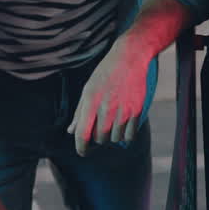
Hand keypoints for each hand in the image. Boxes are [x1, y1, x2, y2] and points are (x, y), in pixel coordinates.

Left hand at [68, 41, 149, 155]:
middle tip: (99, 129)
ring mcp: (123, 110)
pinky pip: (129, 136)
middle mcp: (107, 107)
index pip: (83, 134)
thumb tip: (71, 131)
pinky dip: (125, 136)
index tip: (82, 151)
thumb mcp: (88, 89)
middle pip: (99, 139)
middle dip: (97, 139)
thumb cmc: (105, 73)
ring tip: (112, 124)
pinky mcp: (136, 111)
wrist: (130, 58)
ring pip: (114, 139)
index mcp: (91, 101)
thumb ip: (79, 112)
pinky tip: (123, 127)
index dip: (81, 147)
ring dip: (112, 136)